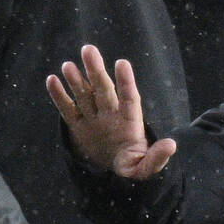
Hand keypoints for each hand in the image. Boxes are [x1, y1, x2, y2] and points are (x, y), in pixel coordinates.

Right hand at [47, 44, 175, 178]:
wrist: (117, 174)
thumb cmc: (134, 167)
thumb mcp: (146, 167)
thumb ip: (157, 157)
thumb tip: (171, 145)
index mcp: (130, 122)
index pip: (129, 98)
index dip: (126, 81)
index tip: (121, 63)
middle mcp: (112, 115)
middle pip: (103, 89)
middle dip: (96, 70)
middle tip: (88, 49)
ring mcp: (94, 119)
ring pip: (84, 95)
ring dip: (77, 80)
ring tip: (68, 65)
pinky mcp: (78, 126)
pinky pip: (68, 109)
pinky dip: (59, 96)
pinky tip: (52, 80)